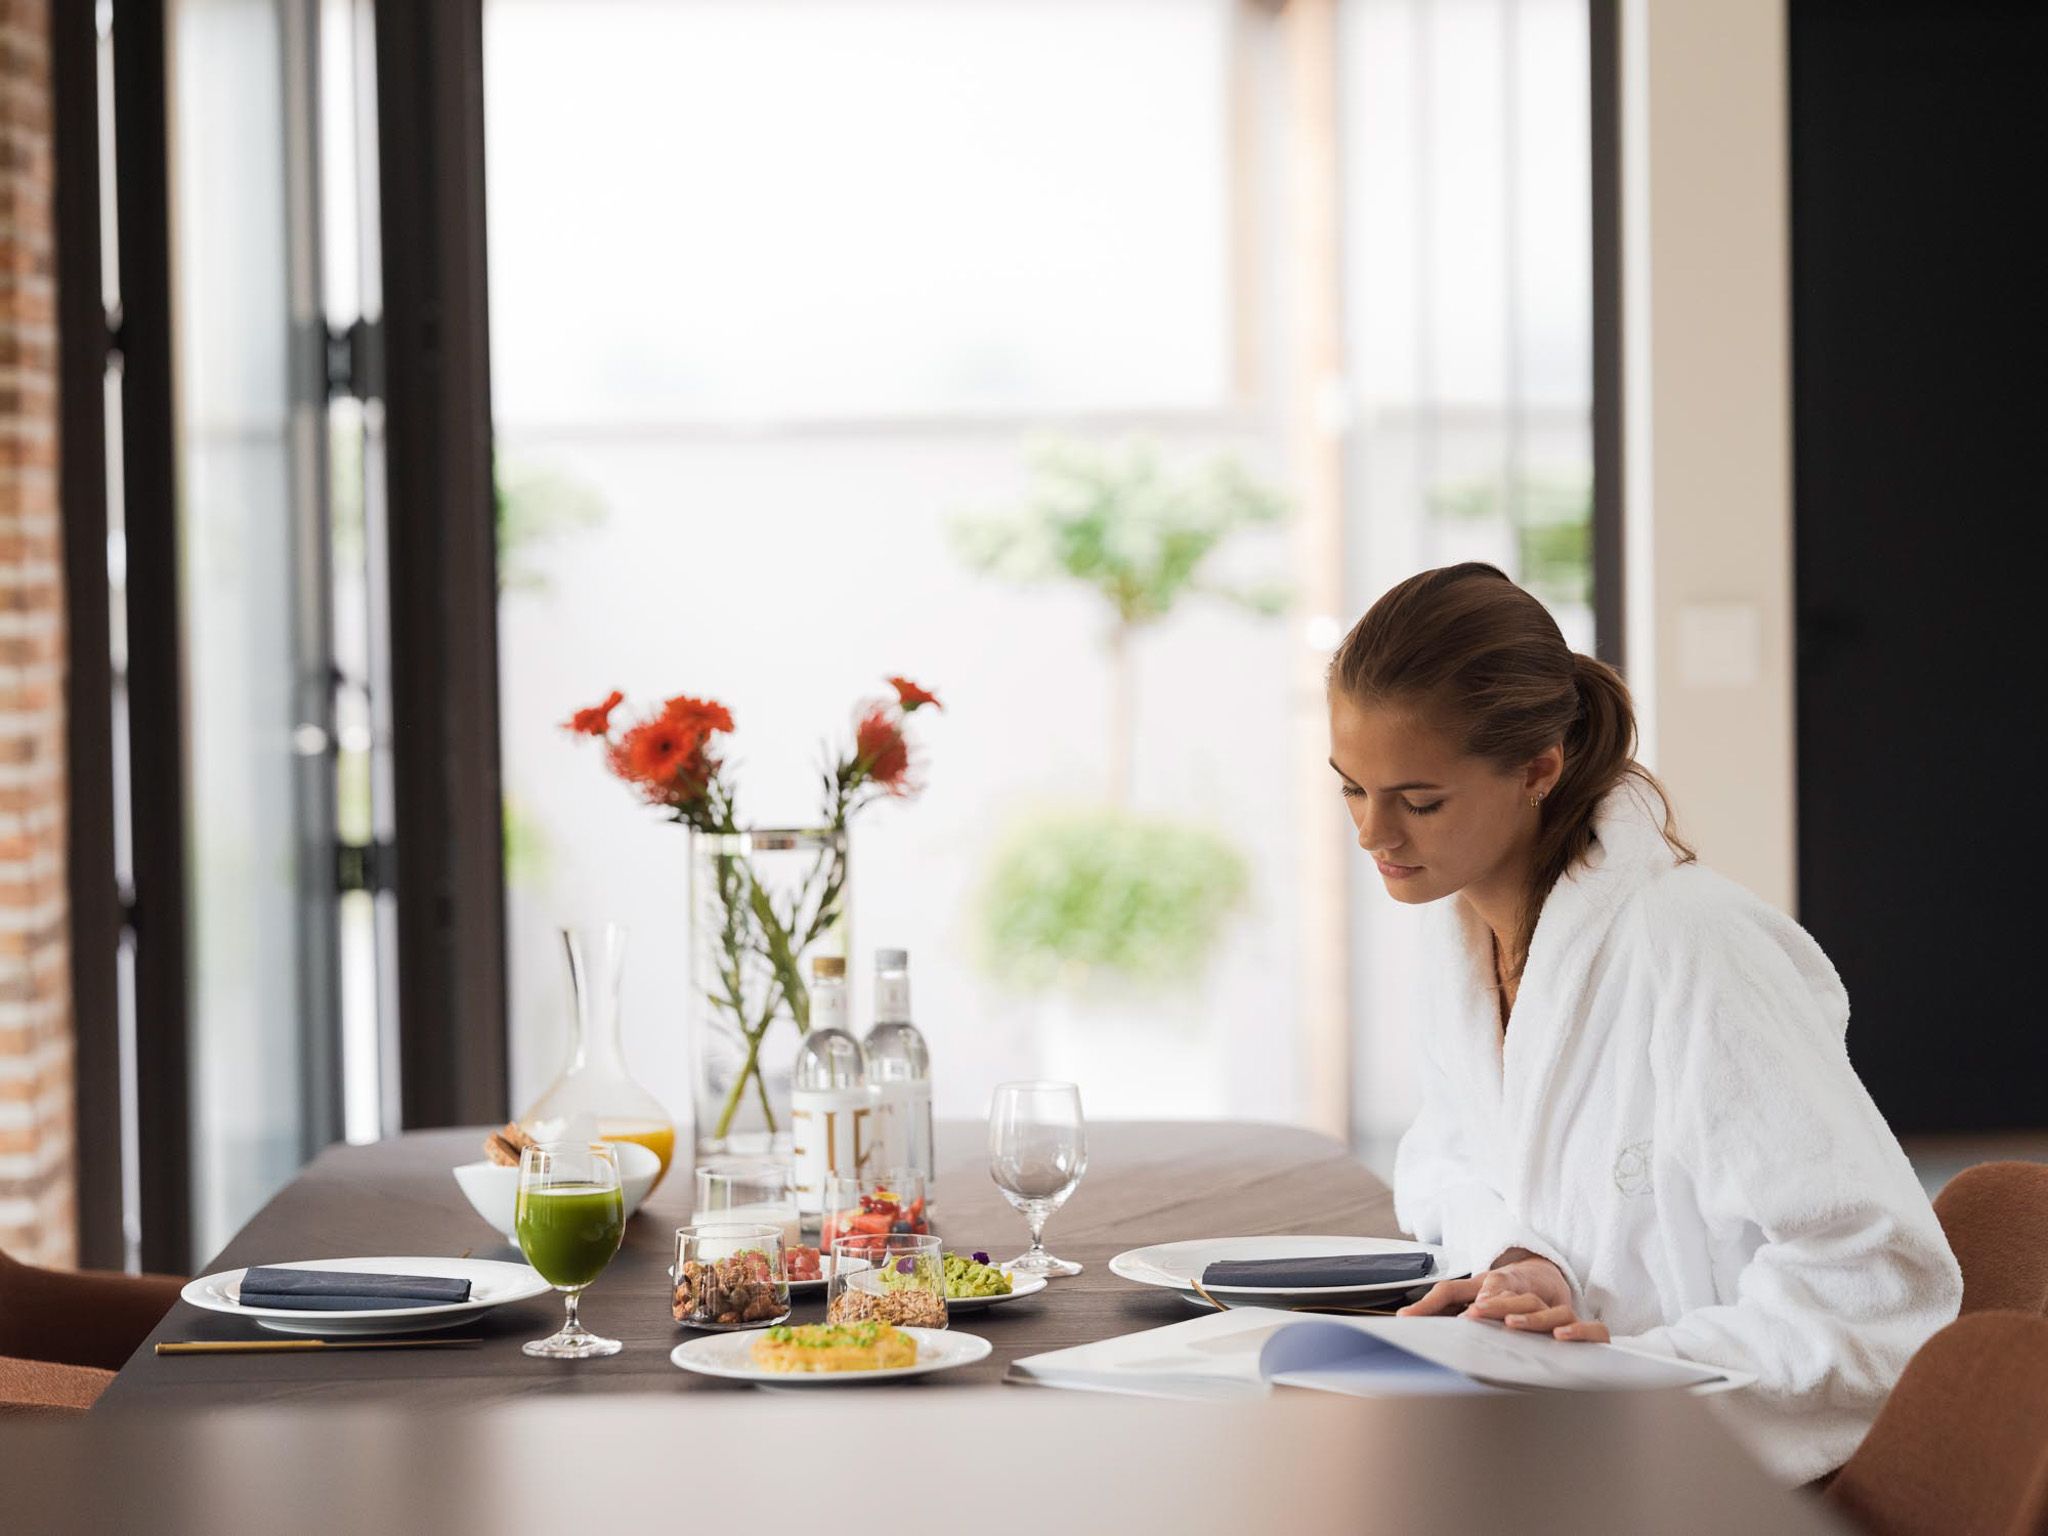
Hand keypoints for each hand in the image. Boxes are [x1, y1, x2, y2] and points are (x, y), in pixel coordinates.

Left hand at [1396, 1248, 1609, 1341]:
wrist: (1543, 1276)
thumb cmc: (1500, 1291)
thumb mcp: (1468, 1291)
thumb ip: (1437, 1304)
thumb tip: (1400, 1317)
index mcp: (1503, 1284)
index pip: (1495, 1287)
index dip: (1485, 1299)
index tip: (1472, 1313)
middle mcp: (1531, 1293)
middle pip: (1519, 1295)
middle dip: (1500, 1305)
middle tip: (1482, 1315)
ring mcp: (1556, 1309)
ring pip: (1551, 1310)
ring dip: (1533, 1317)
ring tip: (1515, 1326)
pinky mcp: (1578, 1326)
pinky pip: (1592, 1329)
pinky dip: (1583, 1331)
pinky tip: (1564, 1339)